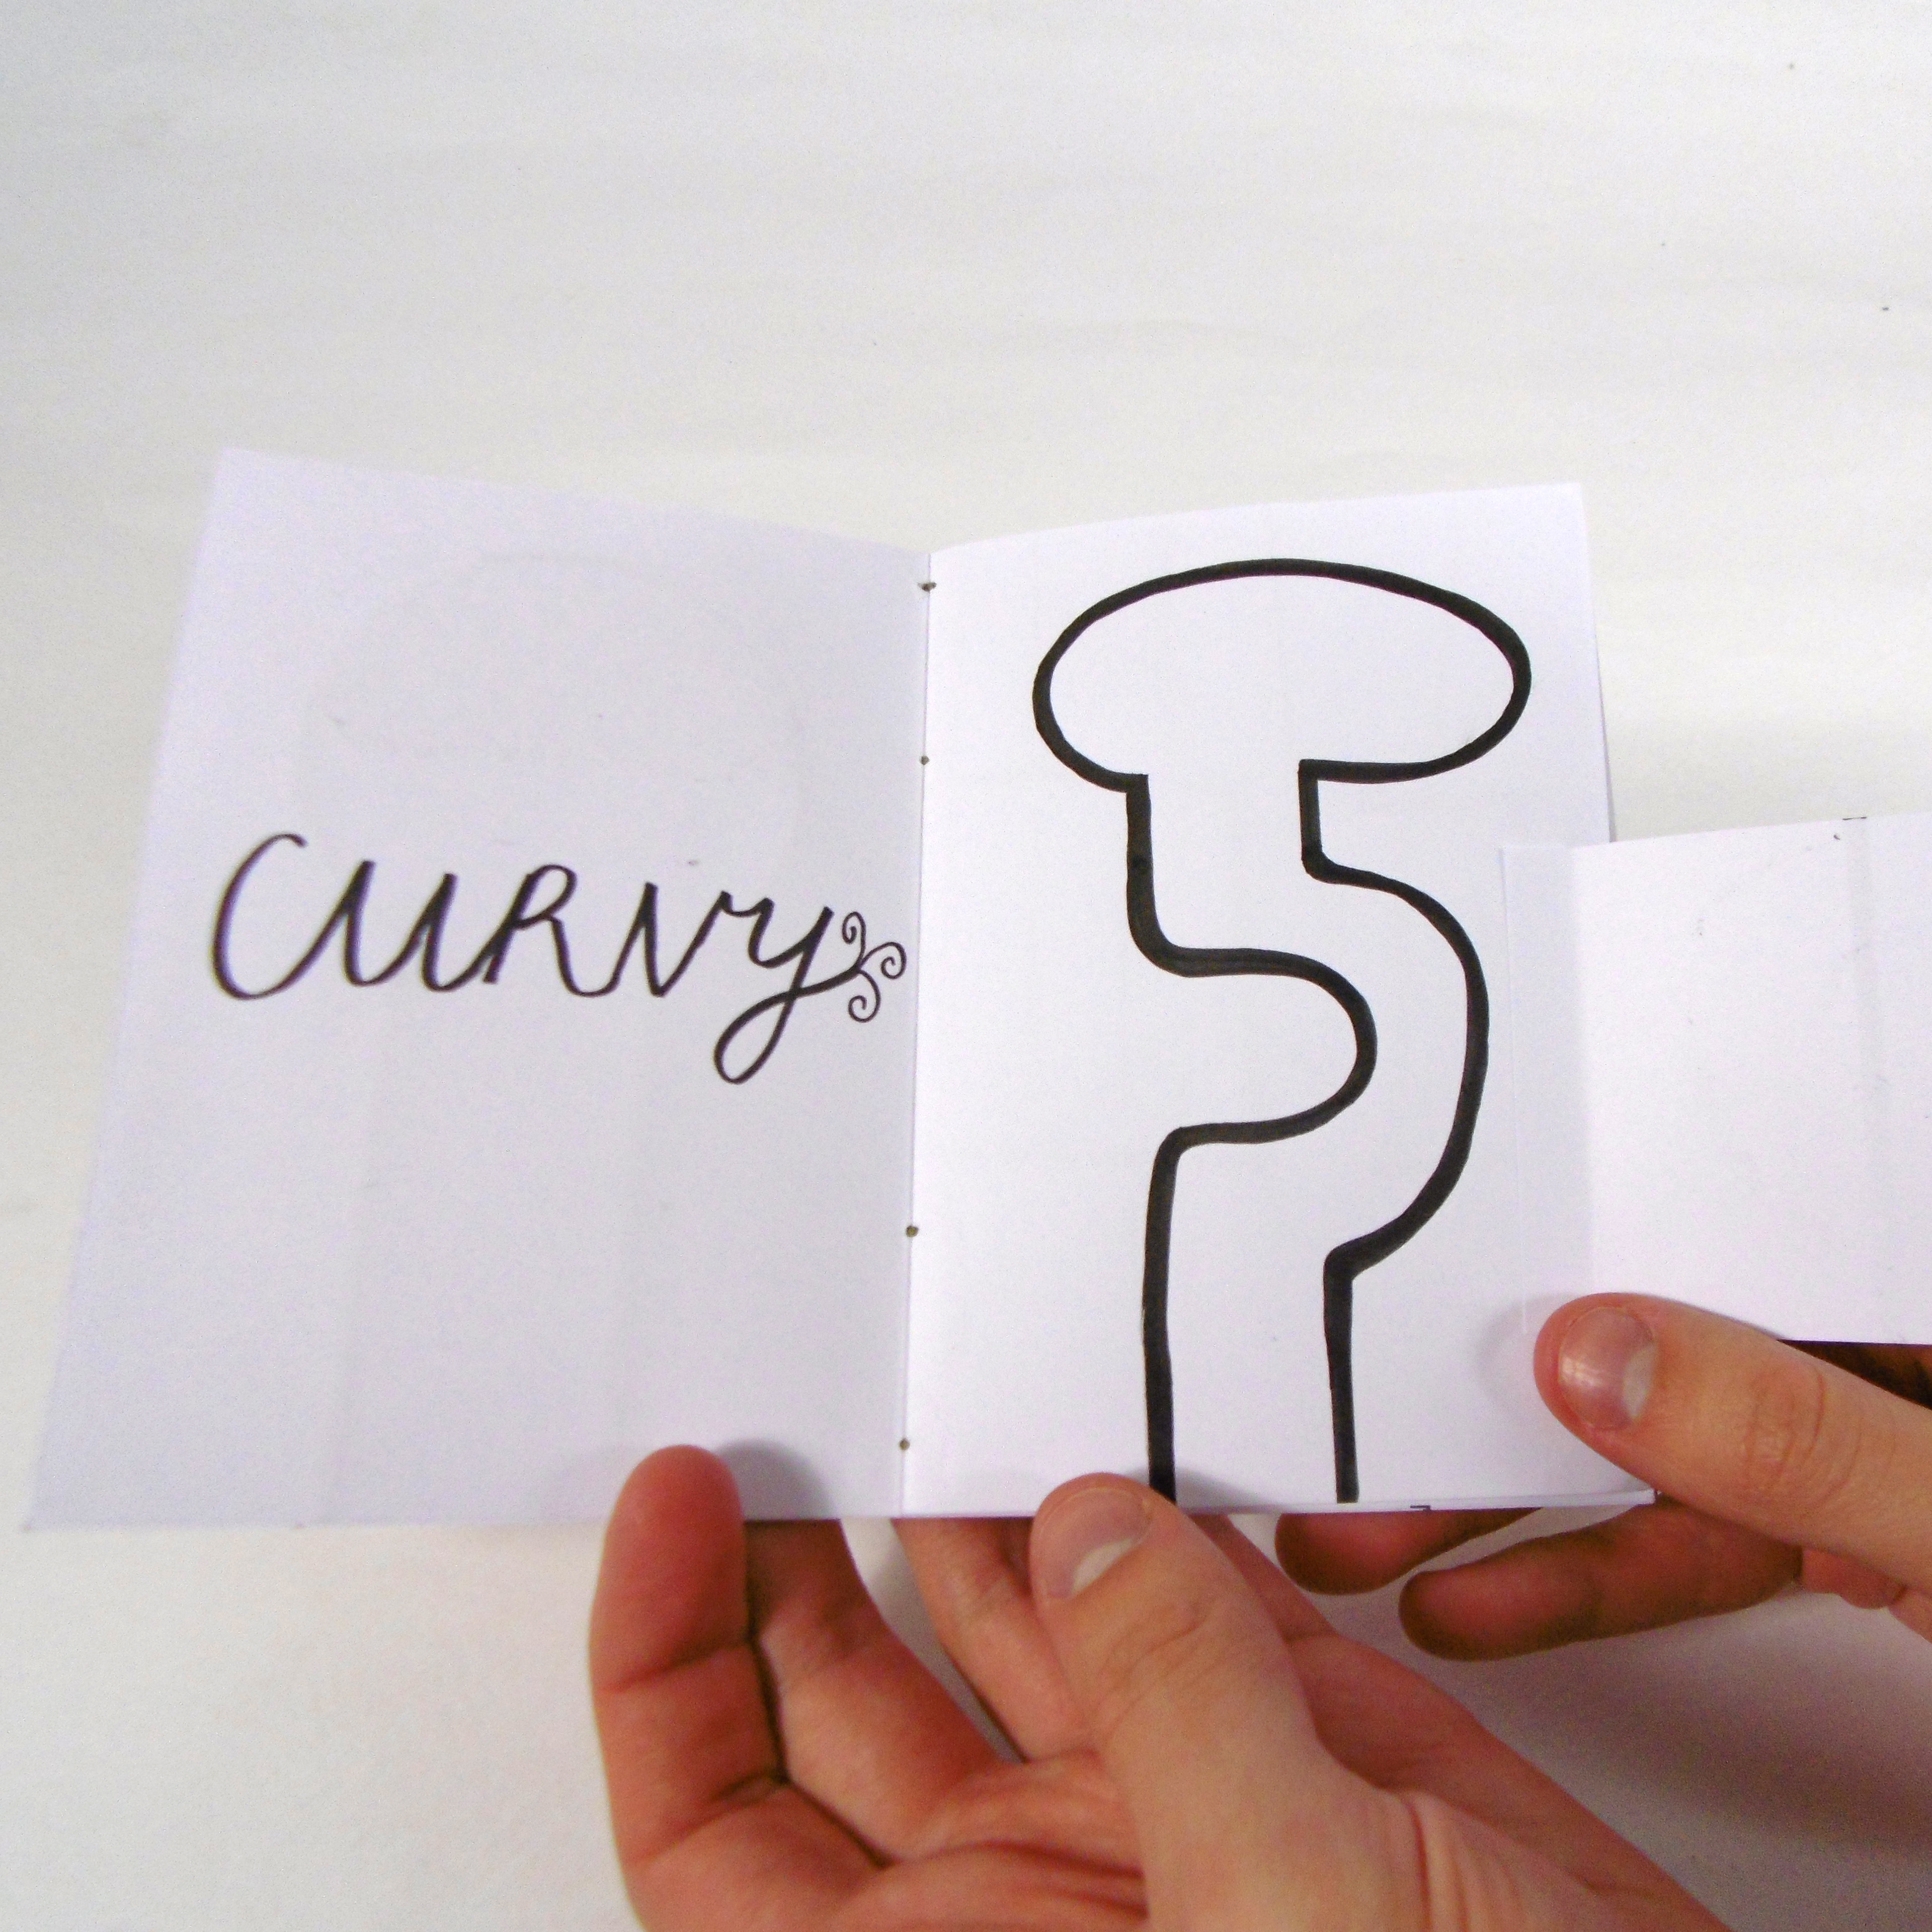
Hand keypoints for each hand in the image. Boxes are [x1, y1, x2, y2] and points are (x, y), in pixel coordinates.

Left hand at [590, 1446, 1723, 1927]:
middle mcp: (1036, 1893)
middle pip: (847, 1694)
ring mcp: (1166, 1803)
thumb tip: (1087, 1529)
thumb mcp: (1290, 1918)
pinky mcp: (1297, 1742)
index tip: (677, 1498)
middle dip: (815, 1543)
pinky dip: (1157, 1506)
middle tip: (819, 1392)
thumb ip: (1173, 1705)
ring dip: (995, 1496)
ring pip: (1020, 1615)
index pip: (719, 1829)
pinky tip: (1132, 1419)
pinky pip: (1181, 1596)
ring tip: (971, 1365)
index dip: (665, 1663)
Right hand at [1274, 1296, 1931, 1656]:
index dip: (1555, 1238)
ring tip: (1367, 1544)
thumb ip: (1798, 1435)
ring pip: (1636, 1461)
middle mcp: (1857, 1353)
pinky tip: (1476, 1608)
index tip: (1416, 1281)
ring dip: (1500, 1513)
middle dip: (1481, 1401)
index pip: (1703, 1223)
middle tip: (1345, 1430)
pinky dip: (1585, 1585)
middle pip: (1638, 1345)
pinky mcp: (1831, 1540)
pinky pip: (1686, 1552)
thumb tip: (1598, 1353)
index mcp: (1893, 1287)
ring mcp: (1843, 1448)